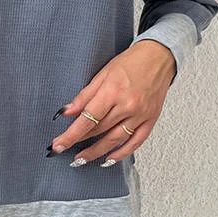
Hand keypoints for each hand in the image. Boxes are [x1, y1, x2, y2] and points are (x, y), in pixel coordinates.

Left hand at [48, 40, 175, 165]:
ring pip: (115, 140)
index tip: (58, 145)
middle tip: (65, 151)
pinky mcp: (151, 120)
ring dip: (96, 152)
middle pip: (99, 130)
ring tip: (82, 159)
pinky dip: (121, 153)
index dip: (70, 135)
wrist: (159, 57)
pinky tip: (108, 159)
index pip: (87, 119)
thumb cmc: (131, 62)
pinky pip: (135, 142)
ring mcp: (141, 115)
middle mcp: (127, 105)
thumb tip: (66, 112)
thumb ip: (84, 96)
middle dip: (79, 142)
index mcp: (112, 92)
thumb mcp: (102, 73)